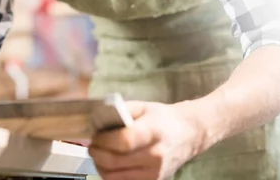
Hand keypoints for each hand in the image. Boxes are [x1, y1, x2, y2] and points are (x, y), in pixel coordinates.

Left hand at [88, 101, 204, 179]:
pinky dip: (111, 175)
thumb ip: (120, 111)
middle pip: (115, 162)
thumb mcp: (142, 107)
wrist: (188, 134)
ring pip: (116, 177)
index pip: (123, 141)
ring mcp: (155, 173)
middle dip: (97, 154)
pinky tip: (108, 165)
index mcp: (153, 132)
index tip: (95, 136)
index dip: (104, 140)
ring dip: (100, 167)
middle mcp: (155, 156)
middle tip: (91, 146)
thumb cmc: (162, 118)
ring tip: (98, 155)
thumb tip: (97, 120)